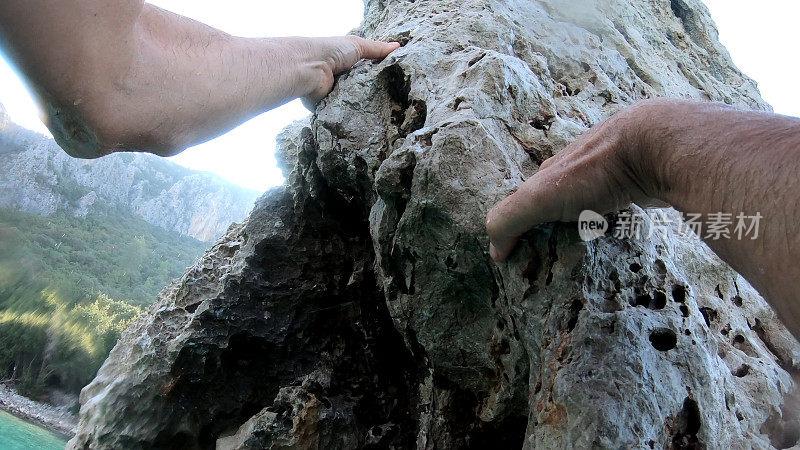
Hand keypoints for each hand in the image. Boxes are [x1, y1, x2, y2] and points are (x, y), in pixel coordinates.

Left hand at [299, 36, 399, 108]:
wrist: (310, 68)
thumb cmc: (331, 51)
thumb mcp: (358, 45)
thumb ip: (377, 48)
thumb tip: (398, 46)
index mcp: (346, 64)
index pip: (367, 72)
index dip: (379, 76)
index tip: (395, 82)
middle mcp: (341, 80)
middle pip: (362, 89)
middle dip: (374, 94)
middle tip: (393, 100)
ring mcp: (335, 95)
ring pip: (354, 103)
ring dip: (364, 106)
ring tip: (383, 112)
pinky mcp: (329, 108)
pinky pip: (343, 114)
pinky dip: (352, 115)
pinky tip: (366, 118)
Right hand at [486, 101, 668, 260]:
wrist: (656, 147)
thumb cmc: (595, 171)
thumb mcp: (538, 197)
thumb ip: (509, 219)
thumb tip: (494, 252)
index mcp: (550, 173)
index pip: (528, 203)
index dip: (522, 227)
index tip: (525, 255)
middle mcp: (578, 173)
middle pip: (561, 206)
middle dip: (557, 228)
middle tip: (559, 259)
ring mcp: (610, 178)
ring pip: (593, 209)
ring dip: (589, 229)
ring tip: (591, 255)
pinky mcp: (638, 187)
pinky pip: (622, 213)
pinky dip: (617, 227)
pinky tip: (621, 239)